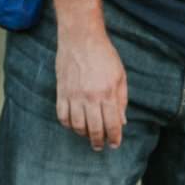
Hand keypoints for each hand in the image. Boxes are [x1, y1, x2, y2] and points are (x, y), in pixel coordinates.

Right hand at [55, 30, 127, 150]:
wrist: (80, 38)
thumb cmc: (104, 55)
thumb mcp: (120, 76)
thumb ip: (121, 100)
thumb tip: (122, 122)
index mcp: (108, 93)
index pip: (112, 124)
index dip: (115, 138)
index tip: (115, 144)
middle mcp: (90, 97)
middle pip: (94, 129)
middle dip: (99, 142)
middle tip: (100, 146)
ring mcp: (74, 95)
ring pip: (77, 126)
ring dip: (84, 134)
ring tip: (88, 135)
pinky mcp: (62, 92)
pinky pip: (62, 116)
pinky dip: (68, 124)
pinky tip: (74, 124)